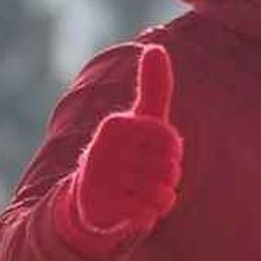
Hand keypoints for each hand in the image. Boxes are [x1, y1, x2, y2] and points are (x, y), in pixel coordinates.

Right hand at [73, 45, 182, 234]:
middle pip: (168, 168)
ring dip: (160, 197)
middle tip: (147, 177)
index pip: (170, 140)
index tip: (155, 153)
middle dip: (167, 177)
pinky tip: (136, 210)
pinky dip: (149, 215)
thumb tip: (154, 44)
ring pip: (160, 193)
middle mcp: (102, 150)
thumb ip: (153, 85)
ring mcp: (99, 182)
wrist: (88, 200)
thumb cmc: (125, 153)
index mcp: (115, 125)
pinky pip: (146, 215)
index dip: (171, 152)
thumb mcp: (139, 118)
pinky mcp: (98, 210)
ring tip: (142, 193)